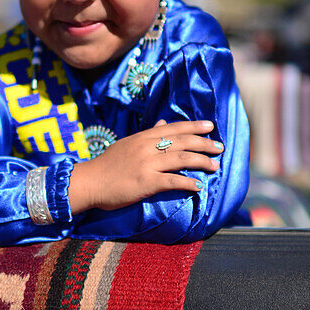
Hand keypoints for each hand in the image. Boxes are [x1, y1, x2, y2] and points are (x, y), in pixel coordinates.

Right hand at [68, 120, 223, 213]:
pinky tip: (198, 186)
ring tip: (215, 166)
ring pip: (182, 159)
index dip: (194, 126)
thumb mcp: (127, 144)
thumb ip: (147, 134)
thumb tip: (162, 122)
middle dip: (204, 144)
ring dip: (201, 162)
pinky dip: (187, 183)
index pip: (174, 128)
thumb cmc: (107, 164)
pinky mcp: (146, 182)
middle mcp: (147, 147)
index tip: (210, 126)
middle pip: (183, 142)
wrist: (89, 181)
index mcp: (143, 137)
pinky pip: (172, 182)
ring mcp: (147, 164)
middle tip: (220, 147)